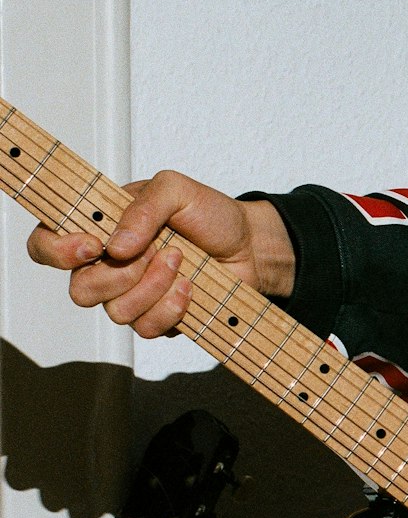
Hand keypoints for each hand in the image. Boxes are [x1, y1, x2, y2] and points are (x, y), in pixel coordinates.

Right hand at [25, 171, 295, 337]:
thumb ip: (144, 206)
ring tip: (180, 262)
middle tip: (157, 250)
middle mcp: (107, 265)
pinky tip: (189, 287)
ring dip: (153, 286)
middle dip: (122, 274)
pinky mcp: (157, 317)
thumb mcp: (176, 190)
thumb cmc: (209, 214)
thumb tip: (116, 245)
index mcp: (99, 228)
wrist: (250, 245)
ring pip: (116, 312)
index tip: (93, 245)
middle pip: (80, 289)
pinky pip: (146, 328)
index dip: (57, 250)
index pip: (46, 245)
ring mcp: (131, 295)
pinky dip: (171, 308)